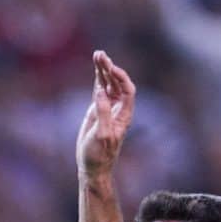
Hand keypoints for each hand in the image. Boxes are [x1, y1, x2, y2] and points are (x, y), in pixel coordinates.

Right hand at [75, 50, 135, 179]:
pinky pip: (99, 89)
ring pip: (108, 83)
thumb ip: (102, 113)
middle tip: (100, 55)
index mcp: (124, 115)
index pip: (128, 90)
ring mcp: (108, 108)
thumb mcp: (102, 135)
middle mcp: (118, 109)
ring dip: (103, 69)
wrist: (93, 167)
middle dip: (109, 68)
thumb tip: (100, 92)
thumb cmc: (99, 155)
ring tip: (97, 54)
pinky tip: (96, 66)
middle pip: (117, 83)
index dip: (121, 77)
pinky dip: (97, 77)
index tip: (111, 68)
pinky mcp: (97, 109)